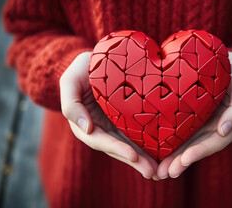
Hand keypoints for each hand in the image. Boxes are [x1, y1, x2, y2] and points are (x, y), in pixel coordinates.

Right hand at [60, 52, 157, 178]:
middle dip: (134, 160)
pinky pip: (136, 134)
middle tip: (152, 171)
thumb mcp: (70, 80)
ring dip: (142, 159)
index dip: (116, 149)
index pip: (100, 140)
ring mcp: (114, 126)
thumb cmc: (81, 69)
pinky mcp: (126, 119)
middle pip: (117, 148)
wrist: (94, 62)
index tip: (133, 156)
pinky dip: (147, 145)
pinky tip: (161, 154)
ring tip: (159, 170)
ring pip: (128, 145)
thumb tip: (86, 129)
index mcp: (85, 123)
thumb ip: (71, 104)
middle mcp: (100, 129)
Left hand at [156, 52, 231, 178]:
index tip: (185, 160)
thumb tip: (224, 131)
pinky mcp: (189, 116)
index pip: (214, 142)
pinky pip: (178, 131)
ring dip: (174, 159)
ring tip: (157, 172)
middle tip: (165, 173)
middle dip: (182, 161)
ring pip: (187, 143)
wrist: (223, 59)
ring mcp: (201, 122)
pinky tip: (155, 153)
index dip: (200, 152)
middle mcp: (213, 125)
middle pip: (198, 148)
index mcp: (227, 122)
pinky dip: (169, 143)